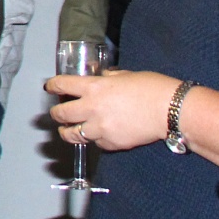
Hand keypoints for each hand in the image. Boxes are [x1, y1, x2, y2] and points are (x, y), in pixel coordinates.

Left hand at [45, 69, 178, 150]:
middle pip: (61, 114)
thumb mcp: (126, 75)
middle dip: (56, 114)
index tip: (49, 88)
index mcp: (94, 88)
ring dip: (68, 132)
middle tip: (56, 114)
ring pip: (73, 135)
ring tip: (67, 131)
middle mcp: (92, 108)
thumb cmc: (152, 88)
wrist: (169, 110)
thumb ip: (110, 78)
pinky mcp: (111, 143)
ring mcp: (100, 128)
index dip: (53, 86)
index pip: (63, 85)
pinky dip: (95, 140)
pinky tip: (99, 135)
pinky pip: (96, 144)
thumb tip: (103, 78)